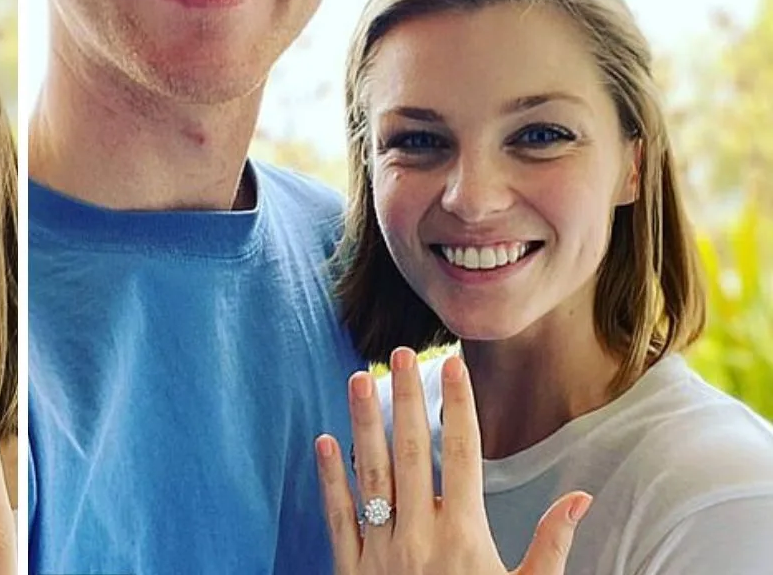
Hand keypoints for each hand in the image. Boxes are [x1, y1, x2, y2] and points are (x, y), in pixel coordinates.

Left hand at [314, 348, 591, 574]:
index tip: (454, 365)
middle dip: (405, 398)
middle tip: (400, 353)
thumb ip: (551, 545)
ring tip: (358, 380)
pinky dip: (330, 479)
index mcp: (465, 536)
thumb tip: (582, 498)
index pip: (462, 455)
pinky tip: (324, 442)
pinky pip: (338, 517)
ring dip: (362, 424)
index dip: (458, 407)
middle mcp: (419, 536)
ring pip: (369, 475)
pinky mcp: (351, 570)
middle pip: (410, 452)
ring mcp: (381, 552)